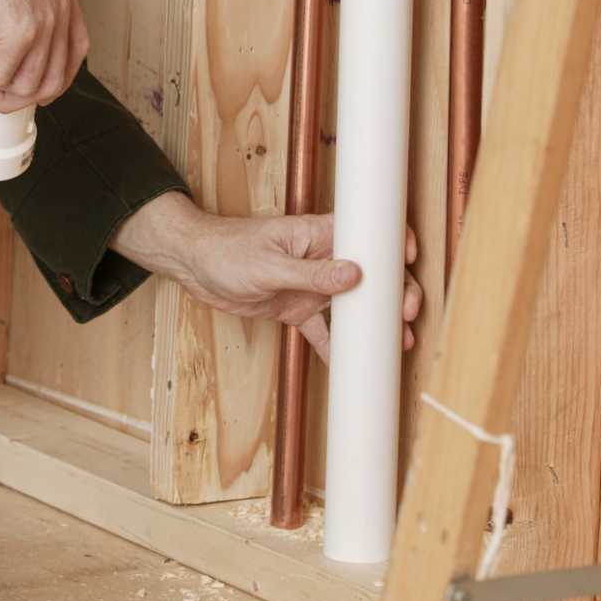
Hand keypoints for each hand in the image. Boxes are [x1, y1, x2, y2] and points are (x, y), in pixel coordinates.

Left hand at [110, 194, 421, 363]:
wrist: (191, 266)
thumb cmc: (225, 250)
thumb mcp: (268, 264)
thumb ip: (311, 273)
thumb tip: (355, 275)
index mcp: (317, 234)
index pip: (366, 233)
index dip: (393, 243)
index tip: (410, 261)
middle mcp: (321, 258)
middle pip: (369, 273)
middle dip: (394, 292)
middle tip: (405, 315)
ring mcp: (310, 284)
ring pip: (353, 304)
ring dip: (374, 323)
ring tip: (397, 344)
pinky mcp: (295, 308)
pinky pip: (322, 330)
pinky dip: (336, 347)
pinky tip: (349, 366)